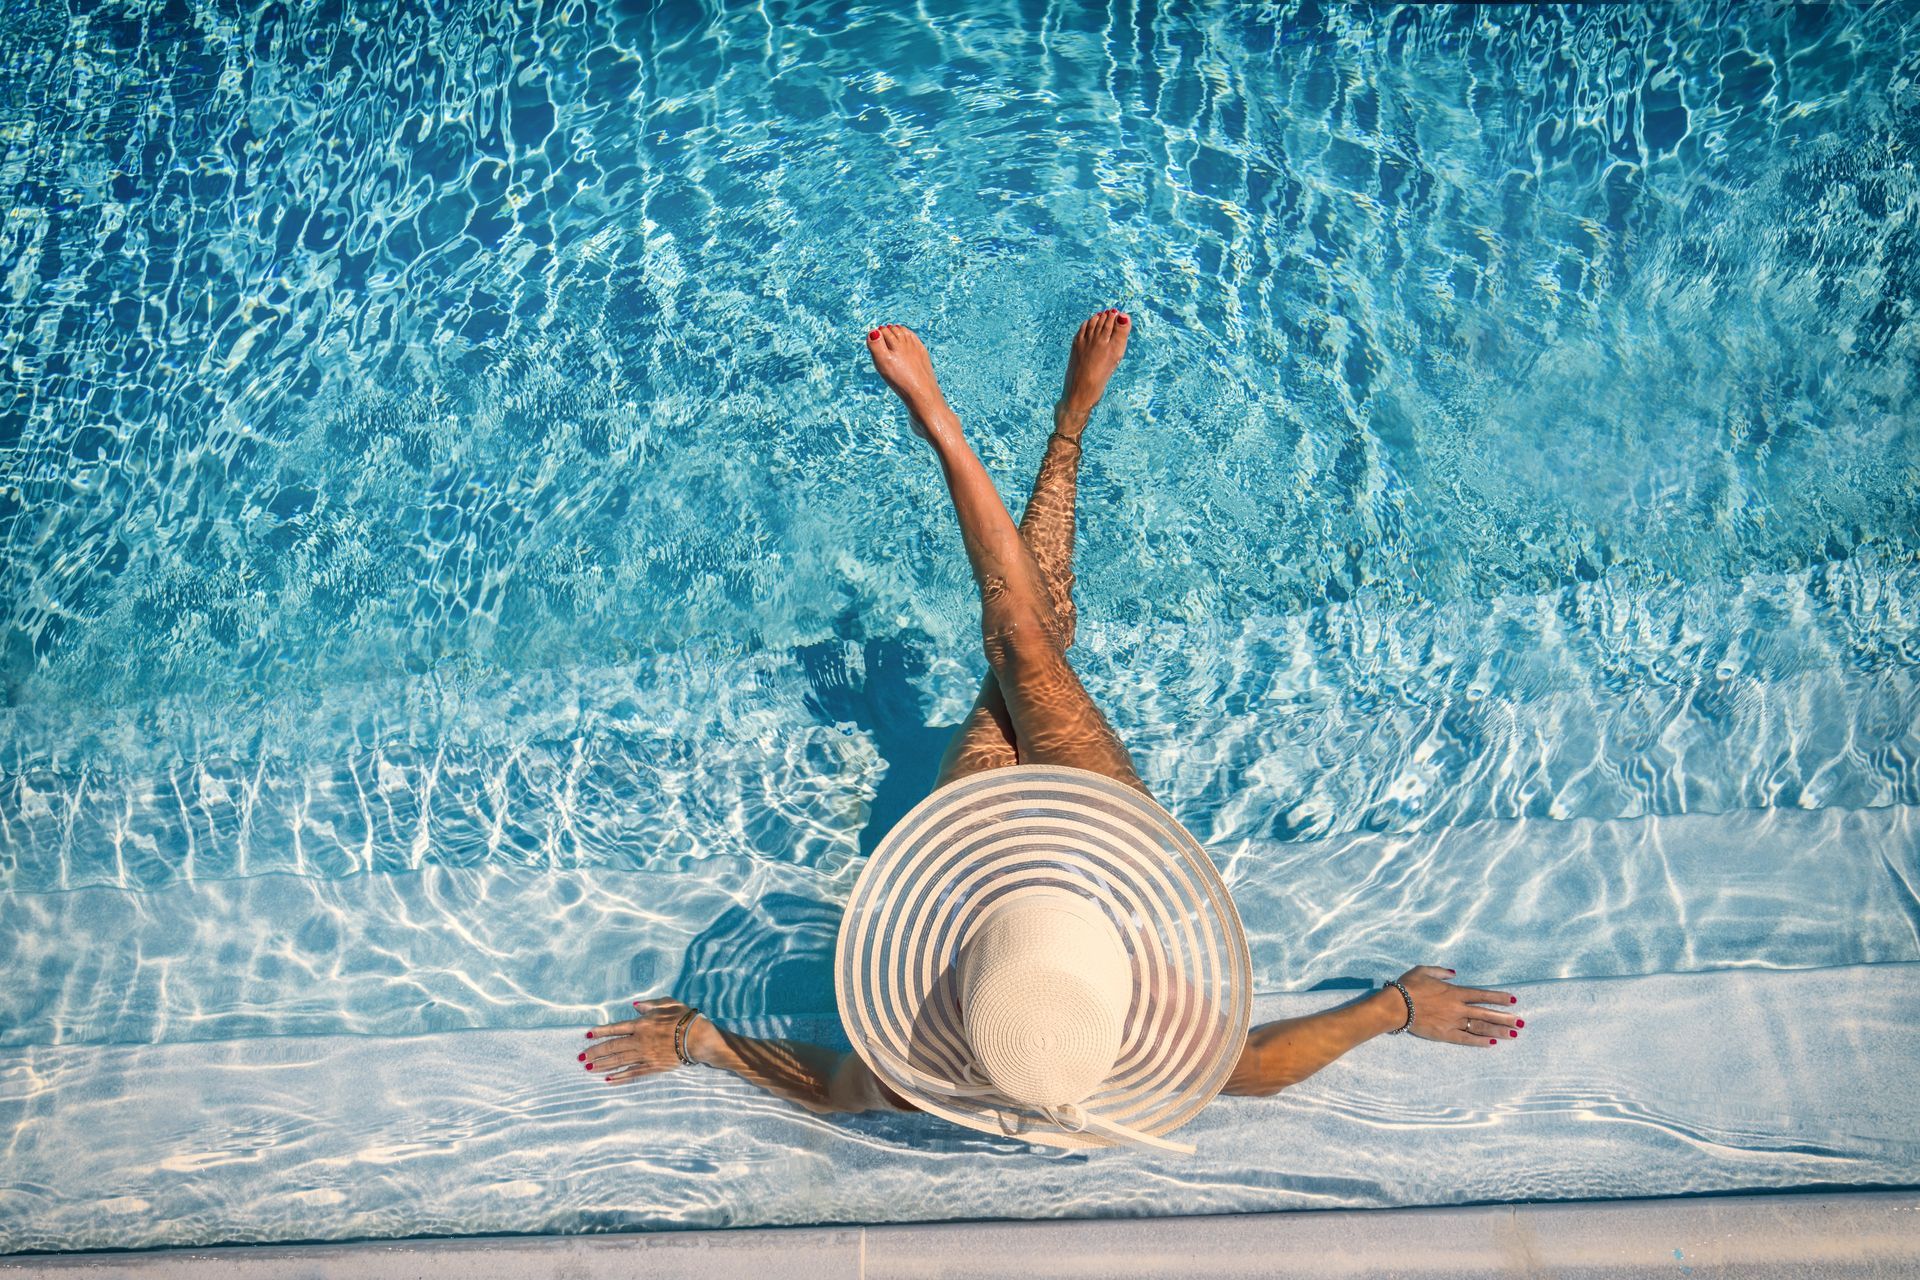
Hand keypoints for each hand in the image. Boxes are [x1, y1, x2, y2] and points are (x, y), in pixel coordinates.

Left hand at [580, 997, 703, 1082]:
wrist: (698, 1038)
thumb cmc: (685, 1018)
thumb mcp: (668, 1003)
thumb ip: (650, 1005)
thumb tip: (635, 1007)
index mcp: (642, 1024)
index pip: (615, 1029)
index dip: (600, 1032)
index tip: (587, 1035)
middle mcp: (639, 1041)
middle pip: (612, 1048)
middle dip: (595, 1052)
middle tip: (581, 1057)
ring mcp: (645, 1055)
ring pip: (619, 1061)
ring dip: (602, 1065)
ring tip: (588, 1069)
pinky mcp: (653, 1067)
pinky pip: (633, 1073)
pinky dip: (620, 1077)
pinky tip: (609, 1079)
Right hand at [1392, 966, 1521, 1045]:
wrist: (1396, 1006)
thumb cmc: (1408, 986)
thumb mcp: (1424, 970)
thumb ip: (1441, 972)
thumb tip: (1454, 973)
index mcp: (1455, 992)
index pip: (1482, 995)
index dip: (1499, 997)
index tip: (1513, 1000)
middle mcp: (1458, 1008)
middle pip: (1487, 1014)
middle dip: (1505, 1018)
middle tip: (1521, 1022)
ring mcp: (1453, 1022)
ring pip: (1480, 1027)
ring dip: (1498, 1031)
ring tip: (1513, 1035)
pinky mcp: (1445, 1034)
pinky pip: (1466, 1039)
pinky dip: (1479, 1041)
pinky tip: (1492, 1043)